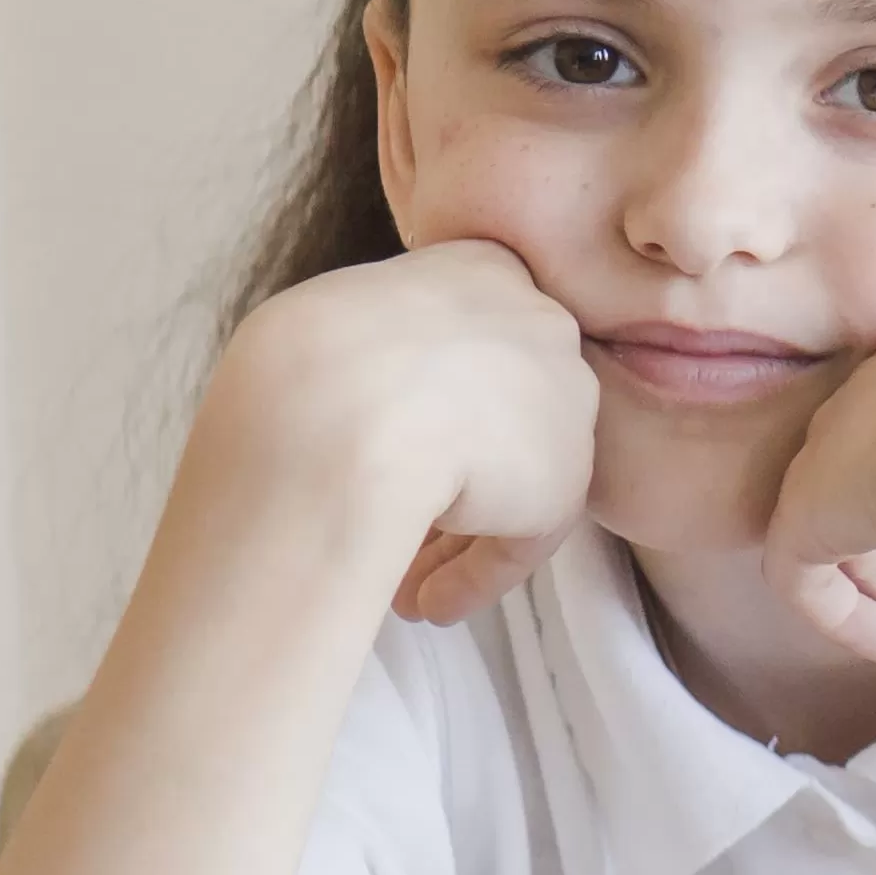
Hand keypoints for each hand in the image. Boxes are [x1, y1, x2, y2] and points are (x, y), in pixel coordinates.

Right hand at [214, 240, 598, 625]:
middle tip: (399, 521)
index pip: (474, 344)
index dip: (433, 408)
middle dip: (455, 476)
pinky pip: (519, 537)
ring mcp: (562, 402)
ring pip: (513, 478)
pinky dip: (475, 574)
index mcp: (483, 270)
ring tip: (407, 585)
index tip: (390, 449)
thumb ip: (379, 362)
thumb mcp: (339, 333)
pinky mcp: (564, 480)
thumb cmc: (311, 361)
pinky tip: (429, 604)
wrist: (341, 405)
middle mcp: (541, 327)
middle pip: (502, 413)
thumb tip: (377, 430)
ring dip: (459, 536)